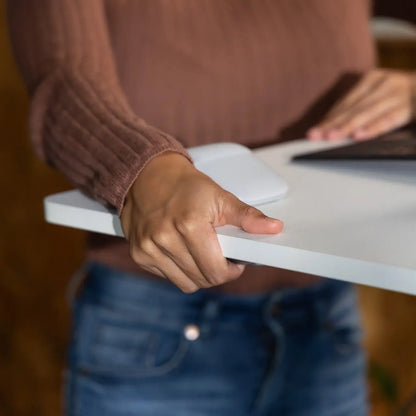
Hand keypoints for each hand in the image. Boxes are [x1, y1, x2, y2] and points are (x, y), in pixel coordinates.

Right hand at [120, 152, 282, 292]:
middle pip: (202, 280)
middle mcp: (164, 238)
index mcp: (189, 224)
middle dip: (216, 272)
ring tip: (200, 253)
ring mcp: (148, 248)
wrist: (147, 175)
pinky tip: (181, 251)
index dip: (230, 271)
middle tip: (219, 256)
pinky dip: (179, 269)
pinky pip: (167, 276)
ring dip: (198, 274)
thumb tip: (274, 228)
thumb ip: (248, 216)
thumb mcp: (220, 196)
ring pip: (185, 283)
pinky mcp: (138, 253)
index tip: (234, 262)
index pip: (216, 271)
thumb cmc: (186, 185)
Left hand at [307, 69, 415, 140]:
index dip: (328, 119)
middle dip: (331, 124)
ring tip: (331, 137)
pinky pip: (388, 119)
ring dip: (347, 127)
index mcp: (371, 80)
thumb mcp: (379, 97)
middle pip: (351, 108)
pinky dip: (372, 128)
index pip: (345, 103)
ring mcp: (396, 94)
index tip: (313, 132)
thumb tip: (331, 127)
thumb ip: (359, 109)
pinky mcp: (410, 106)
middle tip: (314, 136)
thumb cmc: (402, 97)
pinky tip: (358, 136)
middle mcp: (382, 84)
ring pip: (366, 113)